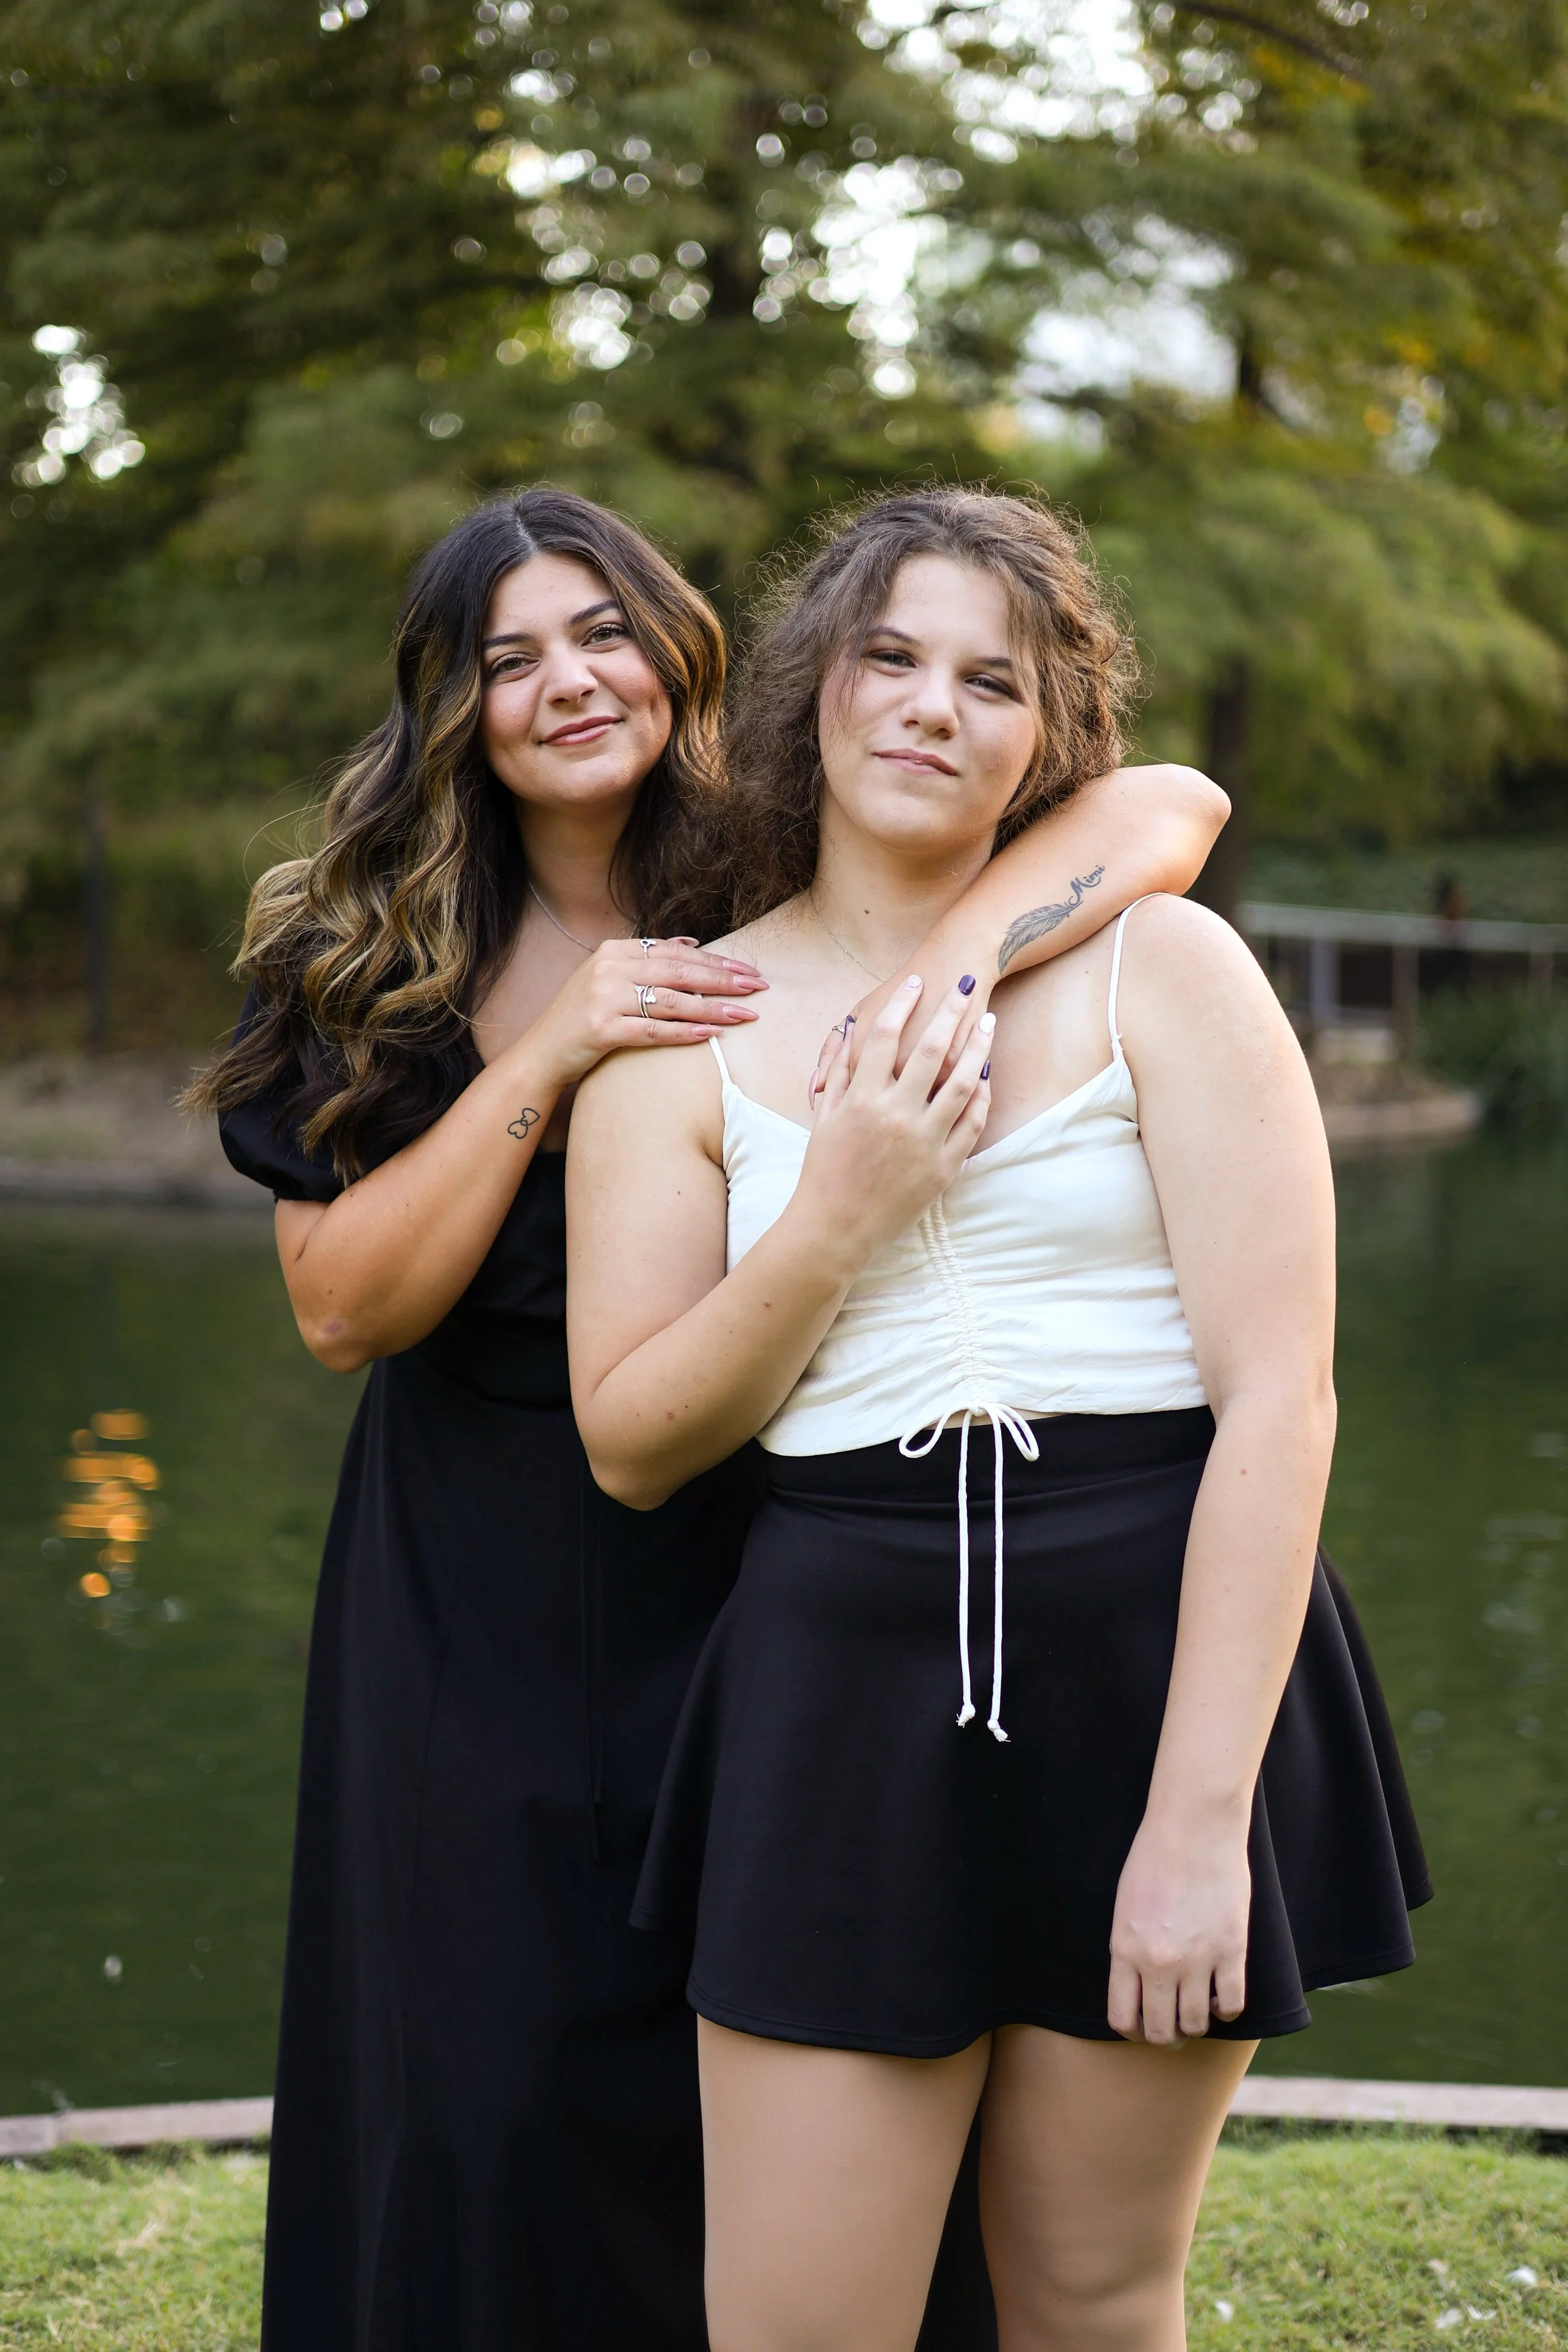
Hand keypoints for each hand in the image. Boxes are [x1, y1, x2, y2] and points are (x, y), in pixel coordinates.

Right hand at [528, 937, 764, 1088]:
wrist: (542, 1051)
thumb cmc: (583, 1016)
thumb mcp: (609, 977)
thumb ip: (646, 959)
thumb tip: (690, 943)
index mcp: (613, 951)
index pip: (675, 952)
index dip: (715, 961)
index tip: (747, 970)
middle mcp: (609, 969)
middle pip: (679, 972)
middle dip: (723, 980)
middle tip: (758, 987)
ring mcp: (604, 998)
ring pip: (672, 1001)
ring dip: (713, 1008)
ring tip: (745, 1015)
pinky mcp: (602, 1030)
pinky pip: (653, 1031)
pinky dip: (685, 1033)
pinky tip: (711, 1035)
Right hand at [794, 976, 991, 1263]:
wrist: (835, 1228)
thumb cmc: (824, 1171)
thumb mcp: (824, 1117)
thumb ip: (838, 1071)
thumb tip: (849, 1029)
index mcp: (861, 1099)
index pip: (885, 1035)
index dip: (902, 1002)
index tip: (916, 980)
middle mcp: (895, 1115)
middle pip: (931, 1048)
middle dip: (950, 1010)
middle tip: (965, 984)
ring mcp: (924, 1141)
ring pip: (963, 1082)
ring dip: (979, 1047)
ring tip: (988, 1023)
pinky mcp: (944, 1166)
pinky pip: (973, 1122)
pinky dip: (983, 1095)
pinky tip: (987, 1074)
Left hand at [1107, 1813, 1250, 2047]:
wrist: (1194, 1825)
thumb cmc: (1155, 1856)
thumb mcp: (1125, 1906)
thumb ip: (1130, 1949)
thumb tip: (1140, 1985)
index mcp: (1125, 1949)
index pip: (1123, 2018)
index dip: (1133, 2031)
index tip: (1143, 2025)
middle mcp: (1159, 1963)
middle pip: (1162, 2032)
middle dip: (1166, 2036)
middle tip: (1174, 2026)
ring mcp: (1197, 1960)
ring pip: (1197, 2024)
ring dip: (1196, 2023)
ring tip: (1198, 2007)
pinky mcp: (1231, 1950)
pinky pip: (1232, 2004)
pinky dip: (1227, 2009)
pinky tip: (1221, 1995)